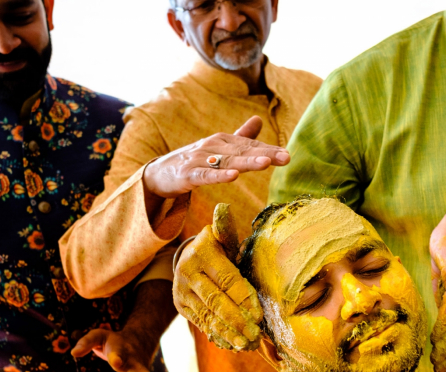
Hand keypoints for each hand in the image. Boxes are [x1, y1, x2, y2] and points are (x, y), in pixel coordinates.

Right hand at [143, 116, 289, 198]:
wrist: (158, 173)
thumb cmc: (192, 160)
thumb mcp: (217, 148)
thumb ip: (239, 137)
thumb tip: (259, 119)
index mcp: (222, 141)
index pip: (249, 145)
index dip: (268, 150)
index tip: (287, 156)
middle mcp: (212, 147)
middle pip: (242, 152)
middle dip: (265, 155)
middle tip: (285, 158)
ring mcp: (199, 160)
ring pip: (227, 162)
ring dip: (247, 162)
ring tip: (266, 163)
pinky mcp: (188, 175)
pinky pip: (206, 176)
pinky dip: (219, 176)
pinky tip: (233, 176)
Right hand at [174, 204, 261, 350]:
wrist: (188, 259)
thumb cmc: (217, 249)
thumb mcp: (222, 238)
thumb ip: (226, 229)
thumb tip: (222, 209)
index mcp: (202, 254)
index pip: (226, 280)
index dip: (244, 298)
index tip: (259, 315)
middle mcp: (187, 273)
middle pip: (216, 301)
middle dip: (237, 320)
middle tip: (255, 335)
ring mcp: (182, 292)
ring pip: (208, 316)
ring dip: (229, 333)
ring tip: (247, 344)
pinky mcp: (181, 307)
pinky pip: (201, 324)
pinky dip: (218, 335)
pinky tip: (233, 345)